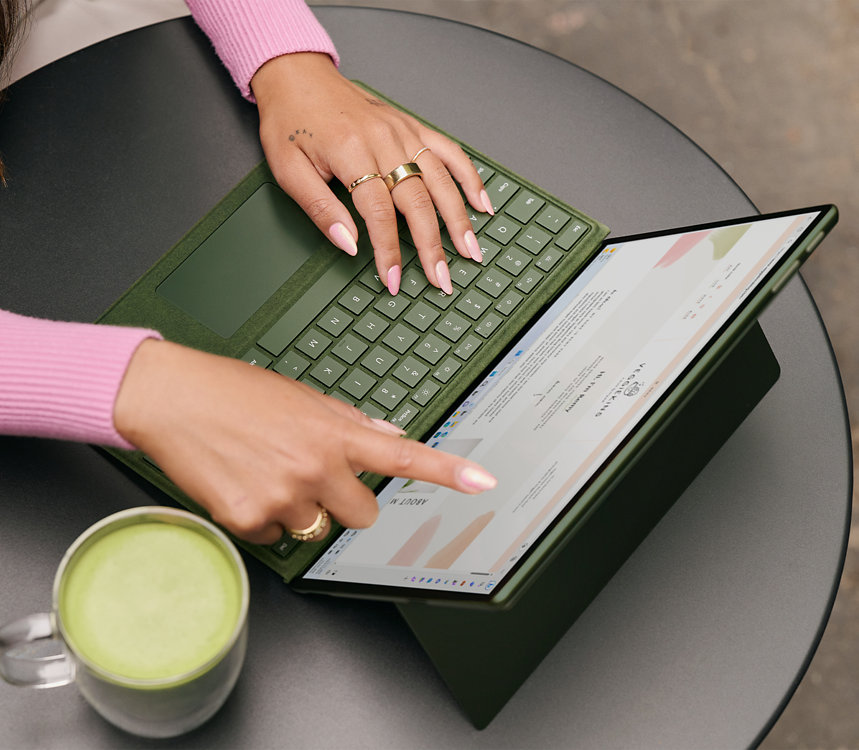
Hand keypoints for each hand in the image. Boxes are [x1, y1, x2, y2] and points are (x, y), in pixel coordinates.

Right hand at [113, 340, 496, 544]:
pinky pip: (274, 537)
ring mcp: (282, 497)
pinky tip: (243, 484)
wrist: (171, 398)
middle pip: (363, 516)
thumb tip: (386, 434)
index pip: (402, 455)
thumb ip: (347, 422)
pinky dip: (263, 518)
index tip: (482, 482)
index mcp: (333, 432)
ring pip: (315, 529)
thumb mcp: (299, 397)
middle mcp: (315, 467)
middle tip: (312, 475)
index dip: (447, 472)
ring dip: (300, 509)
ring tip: (265, 471)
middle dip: (345, 502)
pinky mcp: (248, 520)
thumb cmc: (233, 391)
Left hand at [251, 52, 494, 295]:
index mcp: (351, 151)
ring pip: (440, 181)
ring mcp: (402, 131)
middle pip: (418, 201)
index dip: (389, 250)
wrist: (297, 75)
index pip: (379, 213)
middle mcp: (383, 140)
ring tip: (471, 251)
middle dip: (433, 246)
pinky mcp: (411, 126)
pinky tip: (481, 203)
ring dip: (459, 220)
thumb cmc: (290, 121)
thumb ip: (321, 210)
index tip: (393, 279)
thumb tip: (350, 245)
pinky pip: (449, 152)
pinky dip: (469, 178)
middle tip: (442, 279)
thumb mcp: (289, 170)